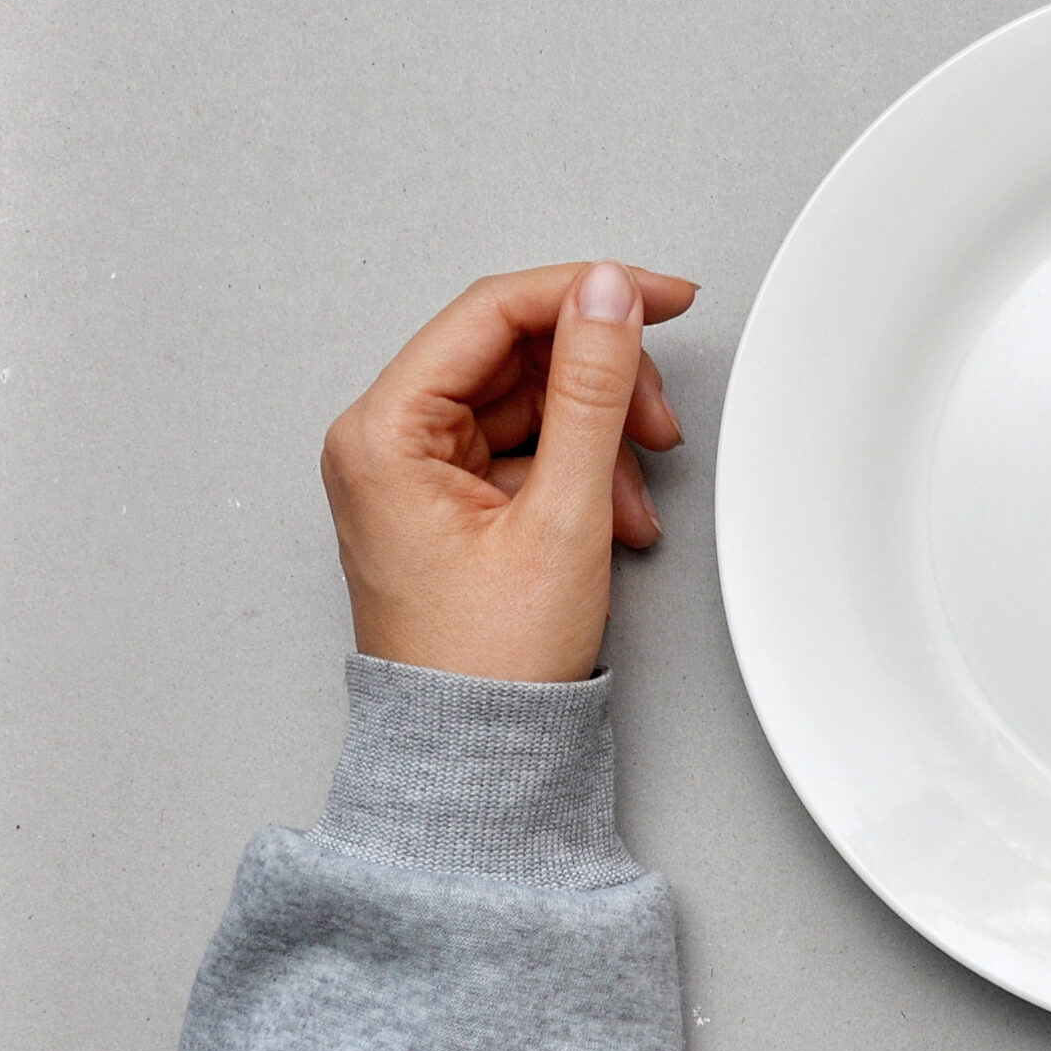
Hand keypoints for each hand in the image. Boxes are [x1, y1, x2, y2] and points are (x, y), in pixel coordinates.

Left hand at [321, 262, 697, 682]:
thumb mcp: (565, 513)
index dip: (587, 292)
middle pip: (516, 355)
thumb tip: (609, 294)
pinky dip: (584, 471)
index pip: (493, 313)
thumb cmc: (492, 661)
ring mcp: (416, 471)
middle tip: (660, 421)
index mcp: (384, 431)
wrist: (475, 758)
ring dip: (601, 435)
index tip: (665, 297)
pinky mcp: (449, 501)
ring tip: (637, 496)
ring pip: (531, 401)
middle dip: (602, 383)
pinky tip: (616, 515)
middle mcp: (387, 440)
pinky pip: (528, 448)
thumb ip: (594, 390)